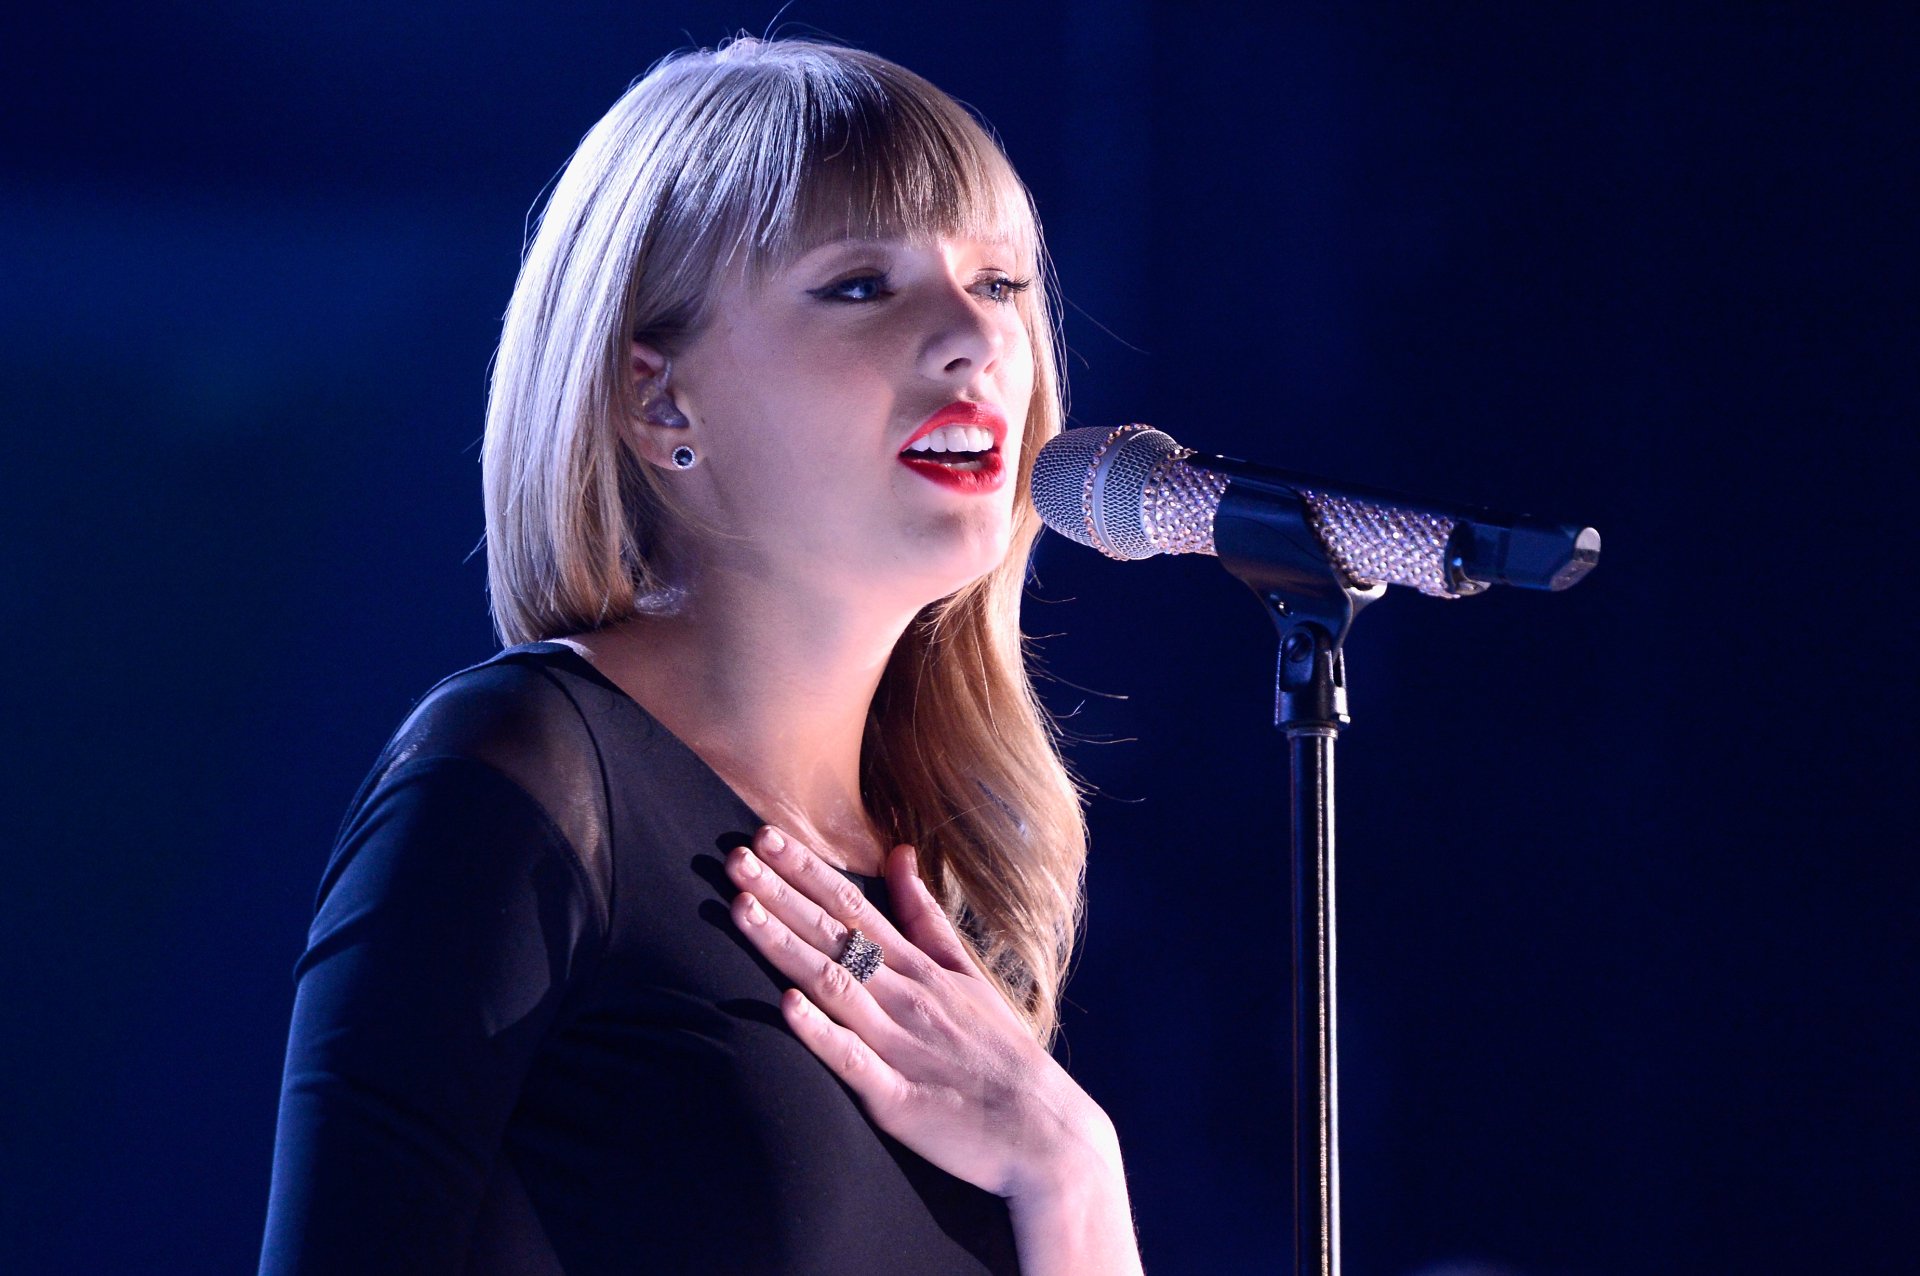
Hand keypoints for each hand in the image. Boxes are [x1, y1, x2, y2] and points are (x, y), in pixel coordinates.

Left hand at [724, 824, 1109, 1200]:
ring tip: (742, 910)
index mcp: (919, 967)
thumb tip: (899, 852)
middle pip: (834, 935)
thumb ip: (925, 915)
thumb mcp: (966, 971)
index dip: (806, 870)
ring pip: (833, 984)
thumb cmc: (997, 1051)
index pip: (854, 906)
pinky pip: (852, 1060)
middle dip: (781, 894)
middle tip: (734, 858)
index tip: (765, 835)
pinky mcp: (896, 1099)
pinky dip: (820, 1032)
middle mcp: (906, 996)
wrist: (1043, 1130)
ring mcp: (899, 1045)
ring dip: (785, 946)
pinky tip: (786, 1005)